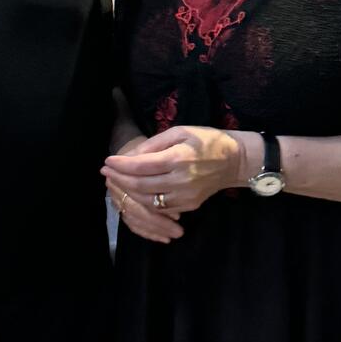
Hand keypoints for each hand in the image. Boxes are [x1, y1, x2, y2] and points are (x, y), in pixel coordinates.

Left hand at [103, 125, 241, 223]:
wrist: (234, 161)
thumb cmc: (206, 140)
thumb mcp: (180, 132)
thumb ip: (153, 144)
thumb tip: (128, 156)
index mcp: (177, 159)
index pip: (140, 166)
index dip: (120, 165)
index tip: (107, 161)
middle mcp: (180, 181)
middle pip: (140, 185)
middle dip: (119, 179)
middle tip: (105, 172)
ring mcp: (185, 197)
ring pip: (147, 201)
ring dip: (128, 192)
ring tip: (116, 182)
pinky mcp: (189, 206)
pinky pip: (160, 209)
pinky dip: (144, 201)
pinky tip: (135, 192)